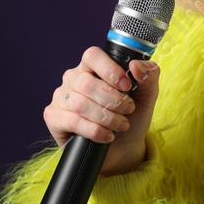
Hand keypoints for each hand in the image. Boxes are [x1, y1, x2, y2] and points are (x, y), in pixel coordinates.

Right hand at [43, 47, 159, 176]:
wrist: (123, 148)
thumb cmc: (132, 116)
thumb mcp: (147, 95)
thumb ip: (149, 76)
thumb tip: (136, 65)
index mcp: (93, 67)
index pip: (93, 56)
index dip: (110, 70)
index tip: (126, 86)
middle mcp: (73, 79)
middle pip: (87, 83)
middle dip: (114, 100)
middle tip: (128, 110)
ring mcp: (61, 97)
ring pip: (80, 104)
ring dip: (107, 117)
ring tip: (121, 125)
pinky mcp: (54, 117)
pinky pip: (72, 121)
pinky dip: (95, 130)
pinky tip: (107, 135)